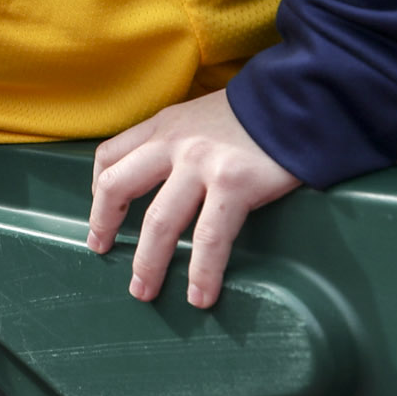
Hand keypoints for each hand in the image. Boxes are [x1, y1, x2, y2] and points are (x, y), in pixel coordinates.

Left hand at [86, 89, 300, 307]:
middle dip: (104, 225)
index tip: (102, 214)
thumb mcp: (199, 115)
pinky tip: (200, 295)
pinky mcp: (234, 185)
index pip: (110, 155)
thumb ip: (175, 140)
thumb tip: (162, 176)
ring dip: (148, 263)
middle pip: (120, 187)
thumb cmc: (251, 115)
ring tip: (144, 291)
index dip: (98, 189)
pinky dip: (202, 273)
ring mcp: (201, 164)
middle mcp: (173, 143)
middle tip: (102, 251)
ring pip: (159, 222)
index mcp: (162, 126)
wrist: (298, 100)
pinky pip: (209, 238)